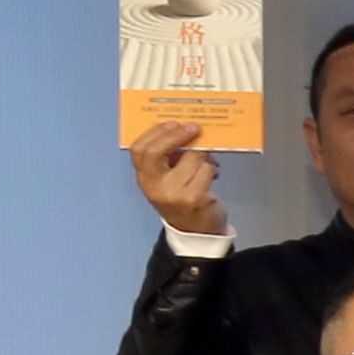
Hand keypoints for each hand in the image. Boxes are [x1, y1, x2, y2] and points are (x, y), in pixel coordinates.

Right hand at [131, 120, 225, 236]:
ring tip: (208, 160)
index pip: (140, 150)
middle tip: (193, 128)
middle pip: (156, 152)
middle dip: (176, 135)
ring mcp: (175, 193)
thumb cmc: (183, 199)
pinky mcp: (195, 198)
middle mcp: (155, 187)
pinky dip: (212, 166)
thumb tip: (184, 130)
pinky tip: (213, 172)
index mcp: (145, 179)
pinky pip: (206, 169)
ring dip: (204, 154)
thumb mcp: (167, 180)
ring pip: (191, 158)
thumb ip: (169, 159)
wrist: (197, 232)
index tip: (172, 123)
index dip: (155, 133)